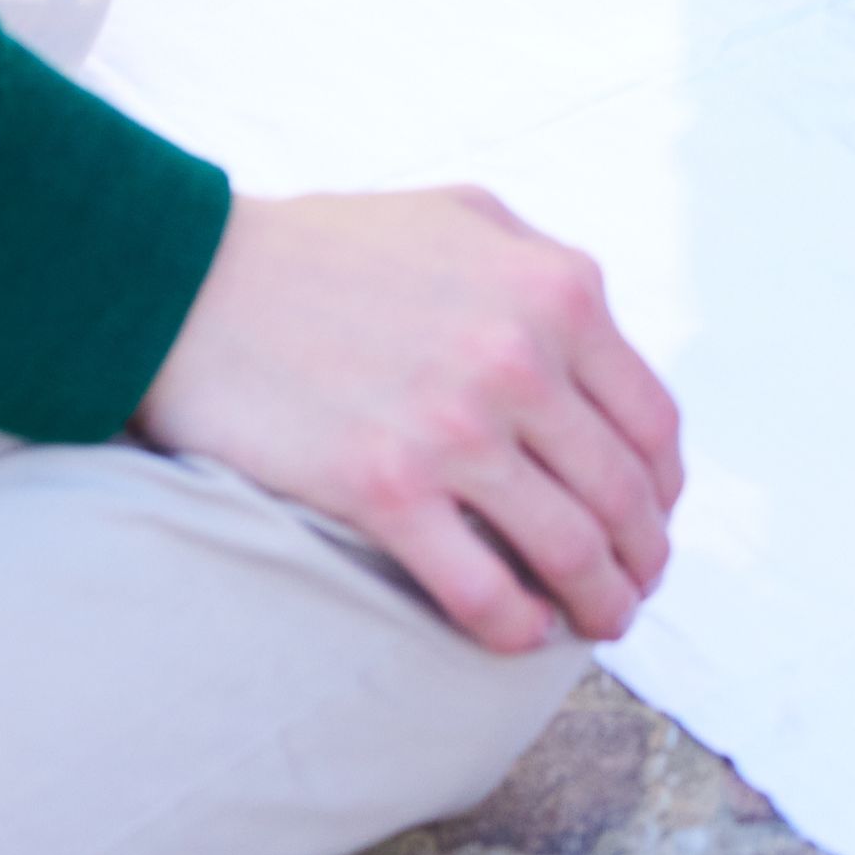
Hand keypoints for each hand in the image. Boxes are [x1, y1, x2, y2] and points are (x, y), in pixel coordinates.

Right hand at [132, 186, 684, 652]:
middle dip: (641, 555)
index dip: (662, 485)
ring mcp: (456, 429)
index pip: (648, 419)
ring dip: (599, 600)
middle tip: (636, 587)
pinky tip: (521, 636)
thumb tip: (595, 335)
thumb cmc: (326, 250)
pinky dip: (515, 627)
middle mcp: (522, 359)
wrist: (192, 282)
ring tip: (599, 622)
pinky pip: (480, 589)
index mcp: (557, 292)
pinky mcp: (385, 490)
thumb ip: (542, 269)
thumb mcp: (464, 219)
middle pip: (620, 493)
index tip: (652, 516)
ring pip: (567, 548)